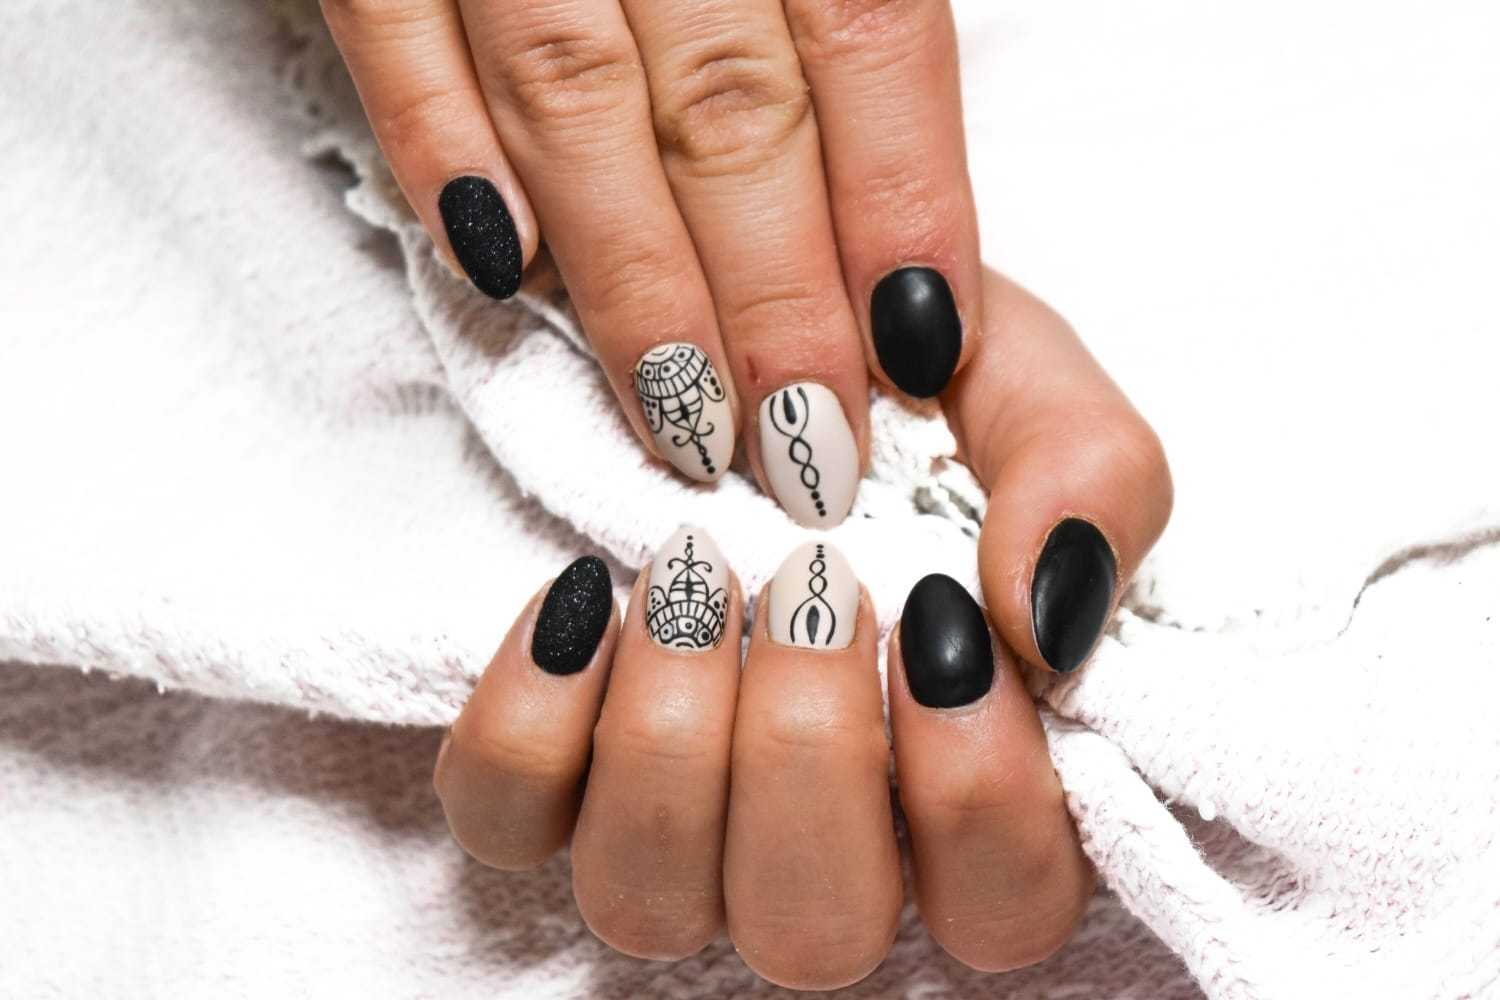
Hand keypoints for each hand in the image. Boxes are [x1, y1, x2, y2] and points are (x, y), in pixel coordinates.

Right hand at [321, 0, 981, 522]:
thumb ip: (842, 5)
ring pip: (577, 95)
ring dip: (636, 278)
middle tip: (810, 439)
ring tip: (688, 415)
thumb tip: (898, 208)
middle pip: (733, 100)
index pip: (871, 31)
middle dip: (778, 292)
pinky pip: (392, 26)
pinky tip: (503, 269)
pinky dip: (443, 148)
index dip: (900, 200)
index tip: (922, 345)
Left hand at [432, 269, 1172, 986]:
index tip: (939, 621)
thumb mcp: (1029, 393)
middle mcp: (809, 842)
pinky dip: (533, 712)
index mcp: (956, 787)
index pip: (1001, 907)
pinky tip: (581, 597)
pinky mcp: (543, 775)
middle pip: (813, 930)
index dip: (977, 798)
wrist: (753, 321)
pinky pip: (506, 812)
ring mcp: (669, 824)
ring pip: (648, 896)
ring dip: (673, 735)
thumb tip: (1041, 616)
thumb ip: (1090, 485)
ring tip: (692, 575)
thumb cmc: (908, 394)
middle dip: (810, 752)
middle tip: (811, 582)